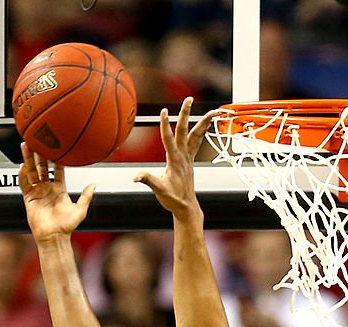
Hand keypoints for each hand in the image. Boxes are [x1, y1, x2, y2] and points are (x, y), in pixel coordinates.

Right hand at [19, 143, 95, 243]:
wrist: (54, 237)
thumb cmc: (67, 226)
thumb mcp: (80, 210)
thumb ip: (86, 196)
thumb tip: (94, 184)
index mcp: (59, 189)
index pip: (57, 170)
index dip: (56, 158)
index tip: (56, 146)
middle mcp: (47, 189)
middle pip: (42, 167)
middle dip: (39, 154)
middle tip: (38, 140)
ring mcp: (37, 193)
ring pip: (31, 172)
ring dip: (28, 159)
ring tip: (26, 146)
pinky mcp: (29, 199)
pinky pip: (24, 184)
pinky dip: (22, 175)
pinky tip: (22, 166)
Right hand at [134, 96, 217, 218]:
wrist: (186, 207)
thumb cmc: (173, 199)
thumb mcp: (159, 190)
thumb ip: (148, 180)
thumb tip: (135, 177)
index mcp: (174, 161)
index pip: (168, 139)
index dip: (165, 125)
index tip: (163, 112)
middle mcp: (183, 157)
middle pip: (185, 131)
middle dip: (186, 114)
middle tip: (188, 99)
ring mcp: (189, 158)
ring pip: (197, 136)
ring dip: (203, 122)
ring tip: (212, 111)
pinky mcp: (191, 160)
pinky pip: (198, 142)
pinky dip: (202, 132)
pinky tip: (205, 125)